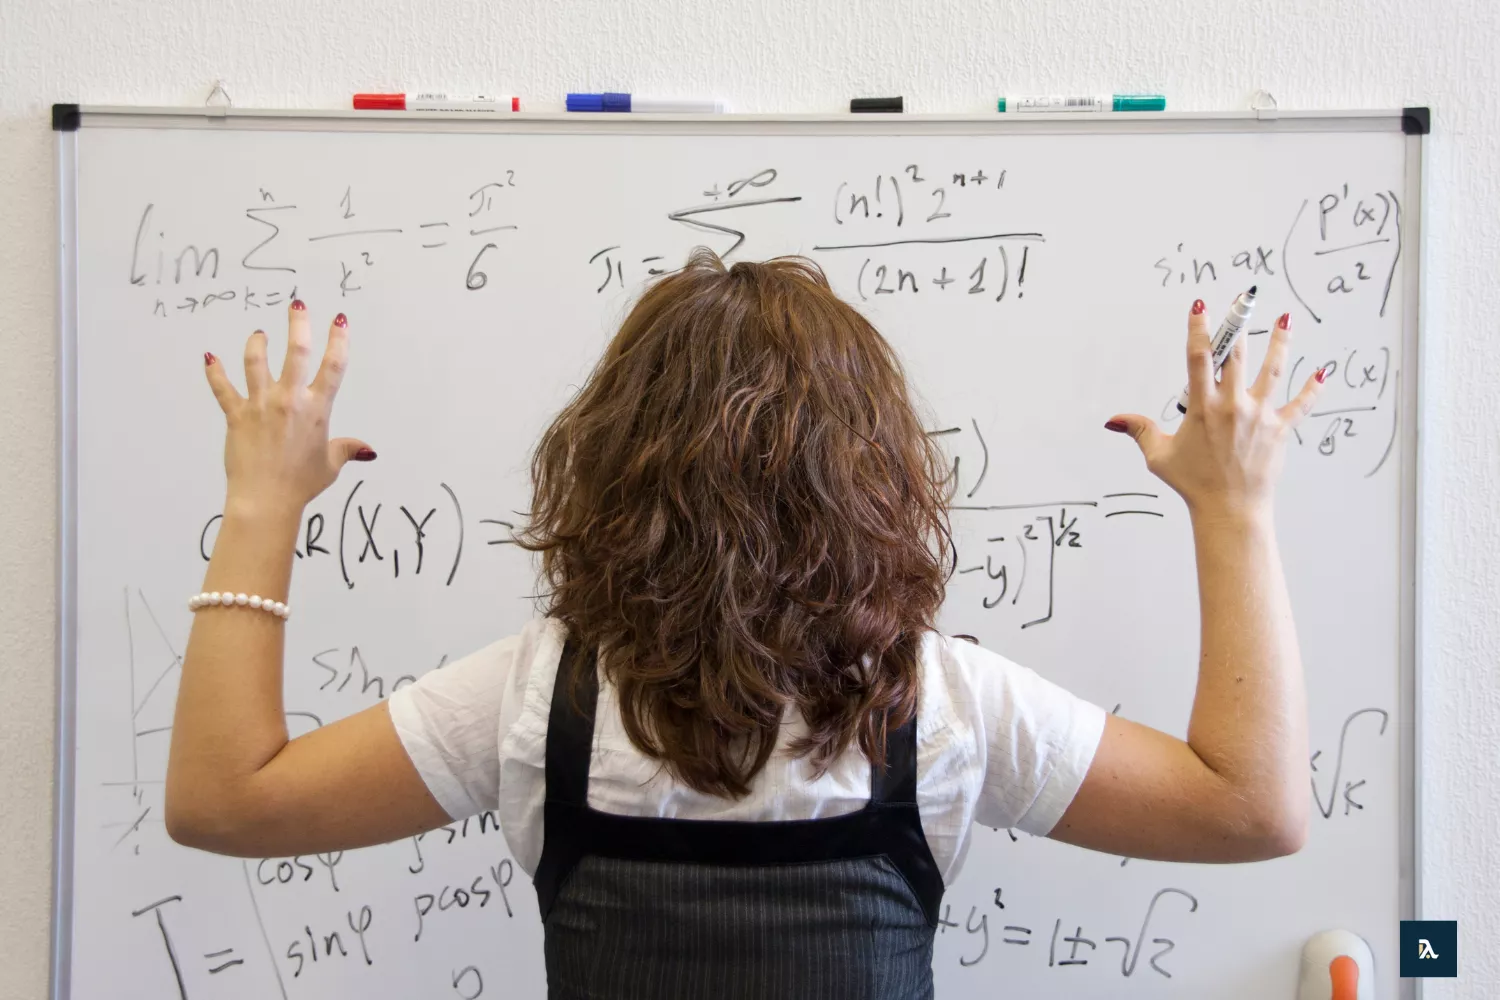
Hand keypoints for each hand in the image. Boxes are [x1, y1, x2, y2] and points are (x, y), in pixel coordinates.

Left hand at [204, 301, 373, 516]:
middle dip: (298, 323)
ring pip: (255, 361)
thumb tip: (368, 450)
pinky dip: (215, 372)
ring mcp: (261, 405)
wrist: (266, 499)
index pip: (333, 366)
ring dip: (256, 343)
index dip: (339, 339)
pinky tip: (210, 358)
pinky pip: (222, 388)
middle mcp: (290, 400)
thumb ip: (348, 449)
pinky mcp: (236, 415)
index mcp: (317, 409)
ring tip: (258, 334)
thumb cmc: (301, 483)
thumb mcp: (330, 464)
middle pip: (295, 351)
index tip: (338, 320)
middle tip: (297, 305)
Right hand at [1105, 300, 1325, 520]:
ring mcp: (1260, 416)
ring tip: (1286, 319)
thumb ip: (1139, 430)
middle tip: (1244, 298)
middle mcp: (1233, 406)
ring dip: (1281, 343)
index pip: (1199, 359)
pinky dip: (1312, 389)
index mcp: (1203, 408)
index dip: (1198, 329)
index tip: (1199, 306)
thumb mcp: (1159, 456)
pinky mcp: (1280, 430)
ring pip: (1273, 372)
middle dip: (1240, 324)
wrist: (1230, 509)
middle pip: (1238, 356)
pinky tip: (1322, 371)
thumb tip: (1113, 420)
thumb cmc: (1193, 483)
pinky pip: (1301, 405)